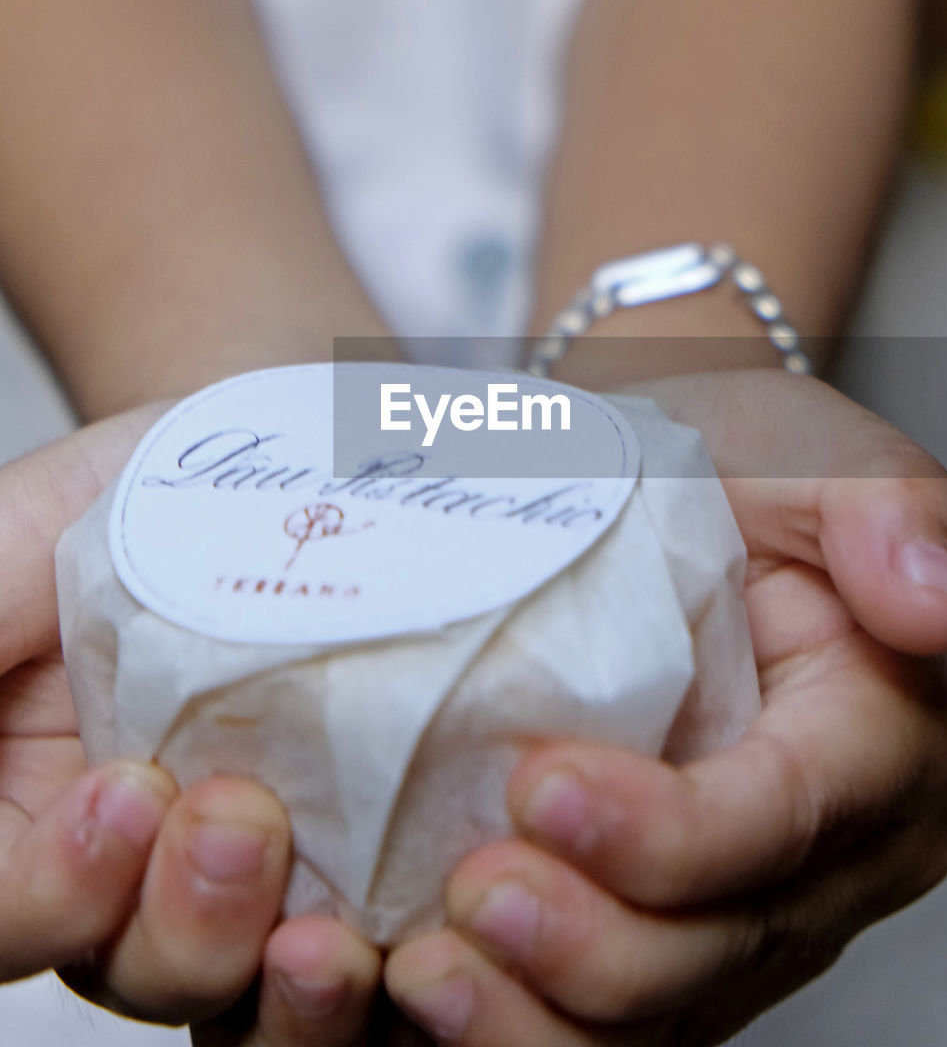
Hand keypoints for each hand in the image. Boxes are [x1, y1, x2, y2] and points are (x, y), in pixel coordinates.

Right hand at [0, 407, 379, 1044]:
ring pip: (242, 981)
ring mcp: (249, 860)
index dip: (51, 889)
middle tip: (236, 820)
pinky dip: (383, 967)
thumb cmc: (151, 484)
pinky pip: (365, 949)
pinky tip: (420, 929)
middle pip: (121, 963)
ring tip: (324, 907)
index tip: (122, 793)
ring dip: (278, 971)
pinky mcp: (356, 851)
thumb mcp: (25, 532)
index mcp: (28, 799)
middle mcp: (128, 853)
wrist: (302, 450)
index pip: (7, 904)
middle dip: (177, 923)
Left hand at [386, 371, 946, 1044]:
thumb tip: (934, 597)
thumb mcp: (810, 452)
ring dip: (537, 1020)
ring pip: (654, 1015)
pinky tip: (424, 994)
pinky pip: (593, 1016)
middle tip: (476, 894)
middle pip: (718, 945)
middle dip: (595, 947)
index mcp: (872, 744)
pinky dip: (511, 1024)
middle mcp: (816, 853)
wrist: (638, 496)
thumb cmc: (731, 467)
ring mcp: (731, 904)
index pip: (786, 818)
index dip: (674, 833)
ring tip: (427, 975)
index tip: (543, 787)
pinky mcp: (650, 926)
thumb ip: (883, 509)